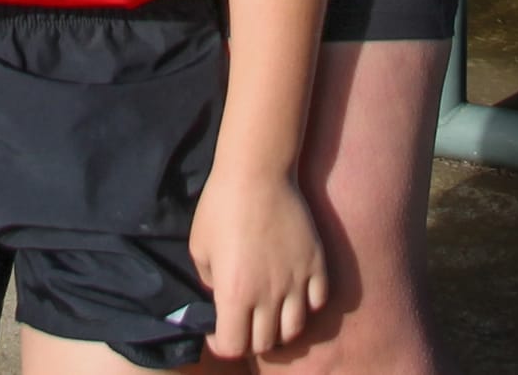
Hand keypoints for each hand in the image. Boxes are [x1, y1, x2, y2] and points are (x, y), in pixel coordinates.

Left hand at [190, 164, 327, 358]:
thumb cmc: (220, 205)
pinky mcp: (316, 265)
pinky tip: (294, 294)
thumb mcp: (200, 245)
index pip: (233, 346)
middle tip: (244, 324)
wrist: (256, 172)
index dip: (222, 345)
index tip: (217, 333)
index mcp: (235, 293)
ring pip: (293, 330)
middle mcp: (268, 296)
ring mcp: (296, 281)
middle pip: (265, 343)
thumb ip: (208, 280)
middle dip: (251, 339)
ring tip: (270, 315)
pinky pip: (318, 303)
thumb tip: (219, 295)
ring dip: (279, 329)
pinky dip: (307, 306)